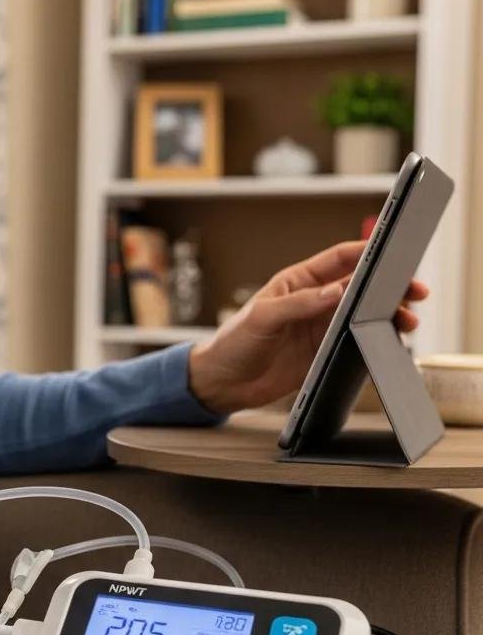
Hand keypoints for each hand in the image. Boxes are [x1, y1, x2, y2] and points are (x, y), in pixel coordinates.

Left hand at [186, 240, 428, 413]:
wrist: (222, 384)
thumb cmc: (232, 343)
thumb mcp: (261, 318)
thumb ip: (298, 304)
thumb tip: (335, 291)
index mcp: (297, 282)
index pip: (338, 260)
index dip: (366, 252)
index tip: (392, 250)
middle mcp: (313, 302)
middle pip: (360, 287)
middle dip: (388, 285)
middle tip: (413, 290)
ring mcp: (321, 328)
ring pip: (364, 314)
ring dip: (387, 314)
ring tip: (407, 319)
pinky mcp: (324, 353)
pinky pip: (356, 342)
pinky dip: (375, 340)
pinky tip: (389, 340)